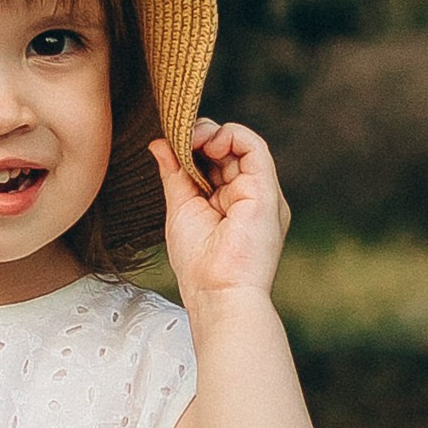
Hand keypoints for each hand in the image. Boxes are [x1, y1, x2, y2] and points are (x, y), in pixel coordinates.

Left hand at [151, 118, 288, 303]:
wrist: (218, 294)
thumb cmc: (199, 265)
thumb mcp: (181, 209)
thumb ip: (175, 174)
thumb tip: (160, 143)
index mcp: (231, 203)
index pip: (216, 161)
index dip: (194, 146)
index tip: (171, 145)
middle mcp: (250, 195)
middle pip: (229, 149)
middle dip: (201, 136)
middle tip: (178, 139)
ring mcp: (261, 193)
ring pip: (242, 144)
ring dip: (212, 133)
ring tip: (190, 141)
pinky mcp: (267, 191)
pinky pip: (255, 147)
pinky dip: (230, 135)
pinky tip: (208, 144)